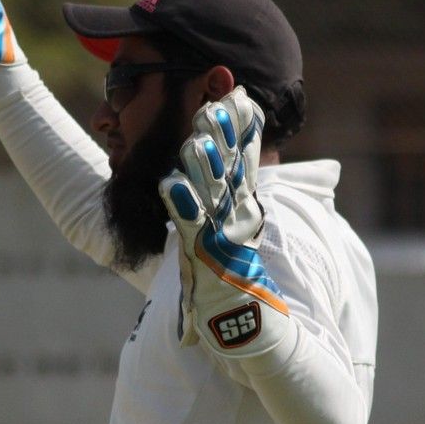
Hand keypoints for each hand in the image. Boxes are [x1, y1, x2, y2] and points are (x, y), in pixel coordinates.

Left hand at [159, 88, 291, 356]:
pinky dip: (182, 206)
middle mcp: (237, 218)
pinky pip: (190, 227)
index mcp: (244, 210)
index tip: (240, 95)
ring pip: (211, 192)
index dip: (242, 129)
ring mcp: (221, 236)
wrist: (253, 328)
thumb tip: (236, 169)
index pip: (244, 162)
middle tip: (218, 100)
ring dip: (202, 164)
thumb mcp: (236, 233)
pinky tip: (171, 184)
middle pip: (230, 168)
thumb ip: (233, 200)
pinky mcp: (204, 258)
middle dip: (225, 134)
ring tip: (195, 135)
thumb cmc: (236, 281)